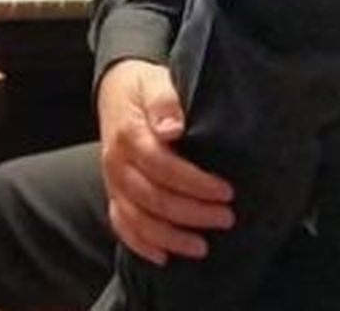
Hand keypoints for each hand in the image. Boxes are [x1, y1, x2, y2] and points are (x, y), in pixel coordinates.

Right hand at [96, 58, 234, 265]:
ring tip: (203, 246)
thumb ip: (164, 102)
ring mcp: (113, 182)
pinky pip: (122, 226)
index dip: (196, 183)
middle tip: (227, 218)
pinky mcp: (114, 194)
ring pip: (138, 220)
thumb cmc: (144, 87)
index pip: (163, 167)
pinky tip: (165, 257)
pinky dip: (141, 244)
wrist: (116, 90)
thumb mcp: (155, 82)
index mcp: (129, 135)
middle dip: (193, 213)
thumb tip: (173, 128)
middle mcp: (116, 163)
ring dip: (171, 237)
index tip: (226, 191)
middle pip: (153, 199)